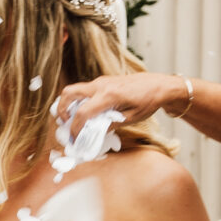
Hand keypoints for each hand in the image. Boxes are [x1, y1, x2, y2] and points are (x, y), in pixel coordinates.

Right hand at [60, 70, 188, 128]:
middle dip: (61, 109)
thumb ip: (110, 124)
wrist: (159, 86)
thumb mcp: (131, 118)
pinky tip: (87, 114)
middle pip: (69, 93)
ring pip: (75, 90)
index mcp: (108, 96)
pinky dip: (79, 101)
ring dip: (69, 104)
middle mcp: (101, 85)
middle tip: (64, 124)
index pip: (82, 113)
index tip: (75, 139)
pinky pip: (84, 90)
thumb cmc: (148, 101)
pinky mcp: (103, 82)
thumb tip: (94, 133)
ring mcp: (100, 81)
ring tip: (73, 120)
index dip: (75, 128)